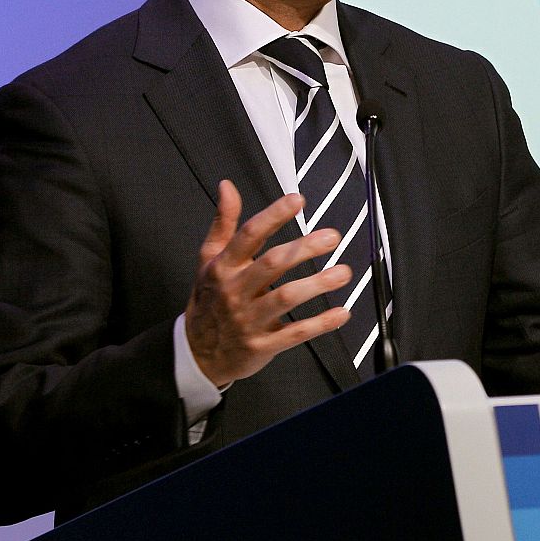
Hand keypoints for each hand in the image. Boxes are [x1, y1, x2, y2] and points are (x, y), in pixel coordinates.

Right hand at [184, 180, 352, 386]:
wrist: (196, 354)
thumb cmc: (209, 300)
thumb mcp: (209, 260)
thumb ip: (223, 223)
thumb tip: (228, 187)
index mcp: (224, 267)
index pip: (249, 236)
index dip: (273, 216)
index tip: (297, 200)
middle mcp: (235, 291)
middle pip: (272, 264)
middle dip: (304, 249)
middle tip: (332, 237)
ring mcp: (248, 319)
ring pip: (285, 298)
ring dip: (317, 284)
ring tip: (343, 272)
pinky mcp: (262, 345)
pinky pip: (295, 333)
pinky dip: (321, 324)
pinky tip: (342, 312)